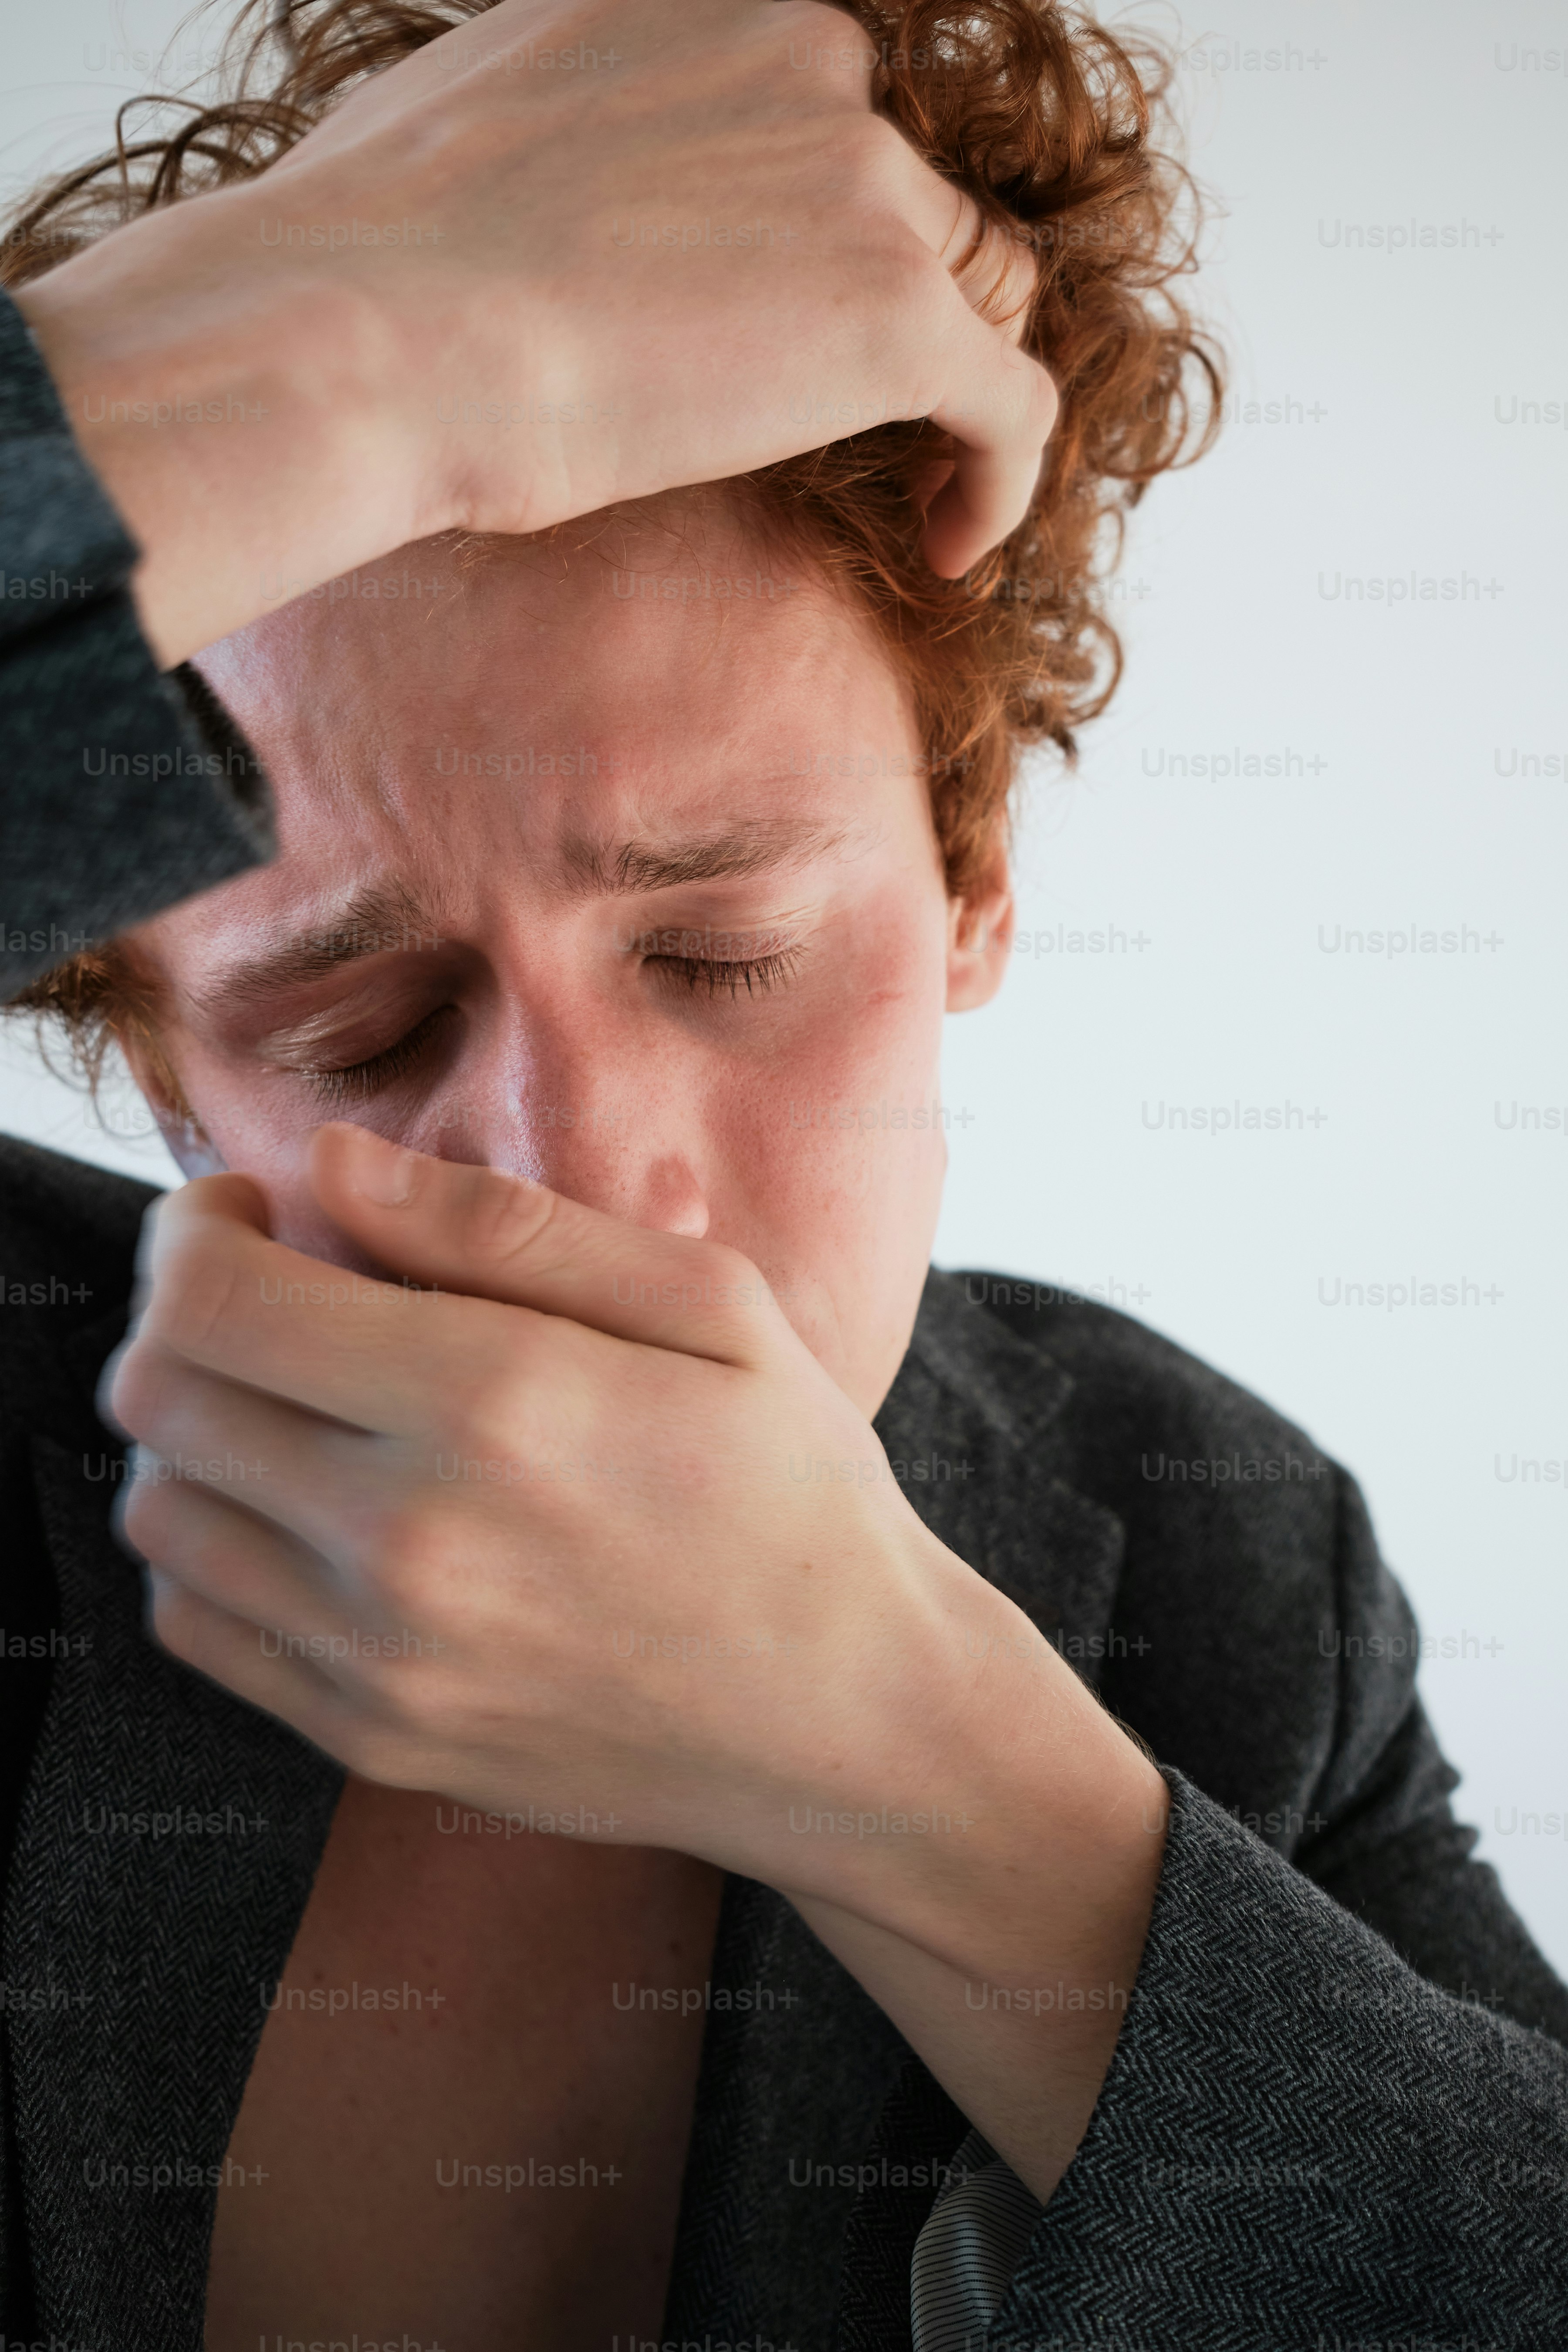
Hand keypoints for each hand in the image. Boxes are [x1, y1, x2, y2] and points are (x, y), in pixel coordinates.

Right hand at [18, 0, 1053, 666]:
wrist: (370, 329)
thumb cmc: (374, 256)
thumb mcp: (477, 127)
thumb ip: (573, 138)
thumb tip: (552, 204)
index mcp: (708, 7)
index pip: (833, 118)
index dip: (838, 234)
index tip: (801, 329)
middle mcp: (806, 57)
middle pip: (924, 203)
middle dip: (906, 313)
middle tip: (864, 426)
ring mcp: (864, 183)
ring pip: (985, 295)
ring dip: (960, 394)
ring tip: (922, 498)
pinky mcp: (898, 314)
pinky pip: (1014, 404)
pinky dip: (999, 481)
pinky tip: (953, 551)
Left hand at [105, 1125, 1053, 1937]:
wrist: (848, 1721)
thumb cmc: (795, 1489)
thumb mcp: (713, 1308)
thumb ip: (509, 1227)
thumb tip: (332, 1167)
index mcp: (496, 1401)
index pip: (215, 1298)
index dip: (192, 1229)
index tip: (252, 1213)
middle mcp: (411, 1539)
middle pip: (157, 1396)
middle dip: (179, 1311)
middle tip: (265, 1290)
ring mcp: (381, 1657)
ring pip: (159, 1512)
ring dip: (191, 1431)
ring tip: (290, 1402)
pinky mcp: (372, 1737)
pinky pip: (196, 1625)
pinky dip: (211, 1548)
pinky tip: (304, 1510)